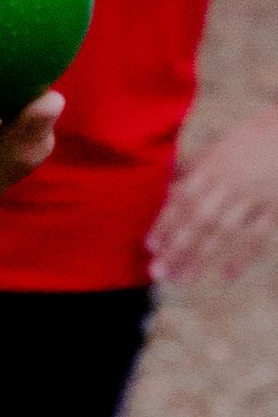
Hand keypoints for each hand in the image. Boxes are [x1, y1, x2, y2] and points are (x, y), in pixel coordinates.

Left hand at [150, 104, 277, 283]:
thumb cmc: (251, 136)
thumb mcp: (218, 143)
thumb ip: (192, 165)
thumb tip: (165, 181)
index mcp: (212, 167)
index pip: (183, 199)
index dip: (165, 223)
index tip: (150, 245)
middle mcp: (230, 185)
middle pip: (200, 221)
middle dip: (178, 248)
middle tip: (158, 272)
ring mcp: (254, 198)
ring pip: (225, 232)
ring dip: (202, 258)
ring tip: (183, 280)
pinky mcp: (275, 207)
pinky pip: (259, 235)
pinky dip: (243, 257)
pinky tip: (227, 276)